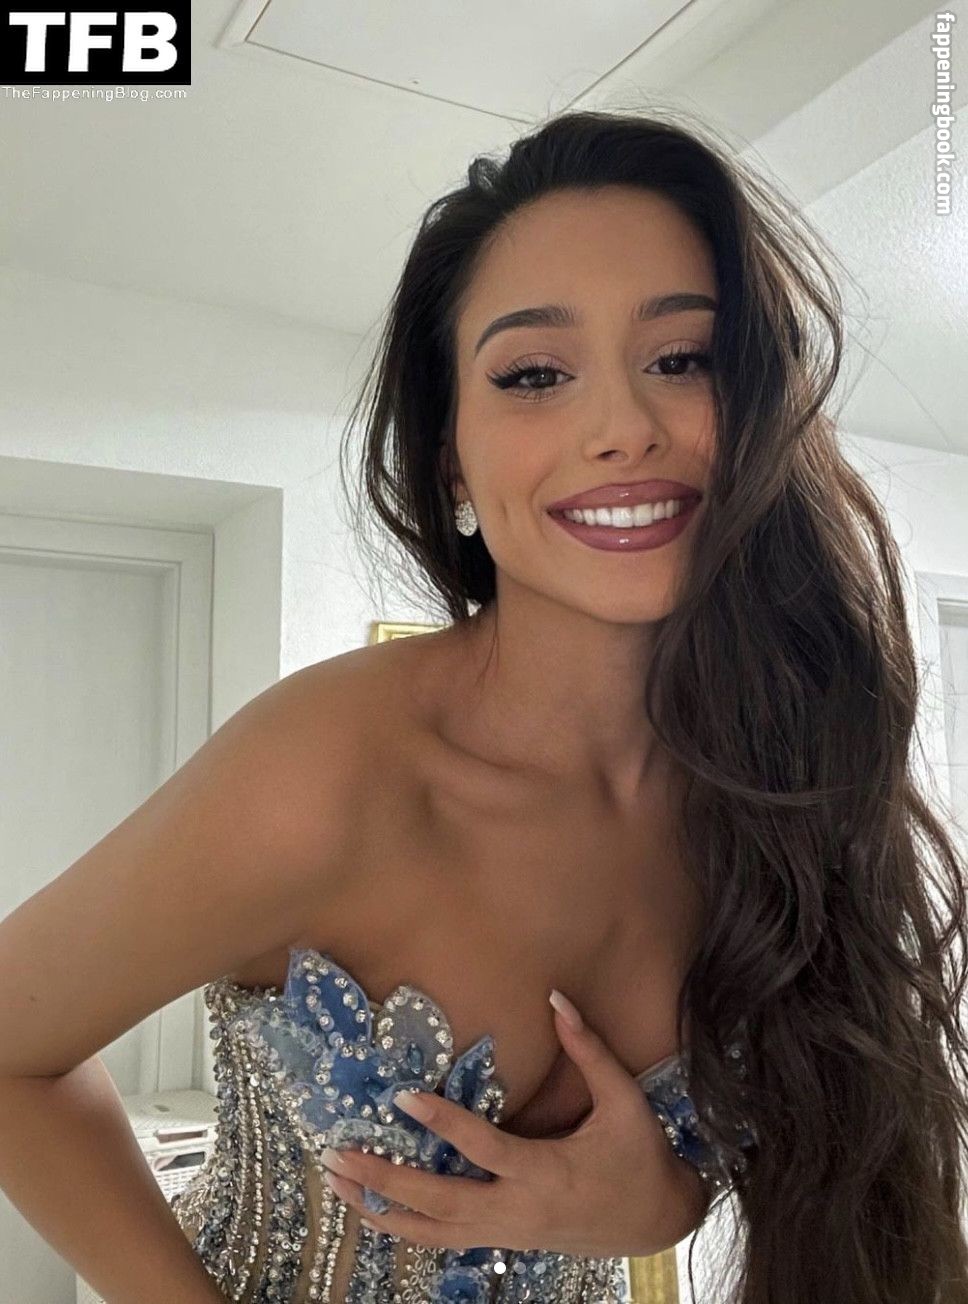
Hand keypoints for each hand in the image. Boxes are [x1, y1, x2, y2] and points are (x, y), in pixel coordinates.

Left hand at [318, 991, 708, 1258]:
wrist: (656, 1221)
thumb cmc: (640, 1156)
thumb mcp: (625, 1102)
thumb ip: (589, 1049)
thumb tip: (557, 997)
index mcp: (546, 1173)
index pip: (484, 1150)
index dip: (443, 1124)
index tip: (402, 1097)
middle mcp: (518, 1212)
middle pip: (440, 1204)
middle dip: (386, 1180)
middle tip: (337, 1153)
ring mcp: (506, 1234)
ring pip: (432, 1233)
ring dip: (382, 1209)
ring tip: (337, 1182)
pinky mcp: (501, 1241)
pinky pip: (443, 1240)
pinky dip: (403, 1226)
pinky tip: (371, 1206)